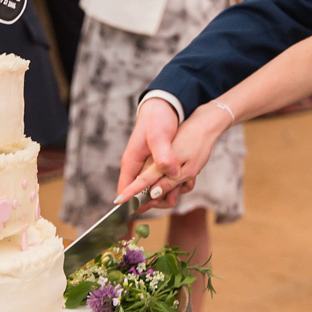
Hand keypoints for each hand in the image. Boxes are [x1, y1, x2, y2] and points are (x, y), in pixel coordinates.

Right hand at [116, 100, 230, 207]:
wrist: (165, 105)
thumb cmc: (158, 118)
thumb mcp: (160, 136)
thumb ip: (163, 156)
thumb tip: (170, 175)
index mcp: (131, 162)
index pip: (124, 191)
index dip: (134, 204)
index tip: (150, 207)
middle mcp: (137, 167)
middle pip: (141, 195)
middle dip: (158, 199)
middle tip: (173, 196)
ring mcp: (147, 166)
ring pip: (155, 189)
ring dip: (169, 191)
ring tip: (183, 185)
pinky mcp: (159, 164)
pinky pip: (164, 180)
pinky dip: (174, 182)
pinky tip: (186, 178)